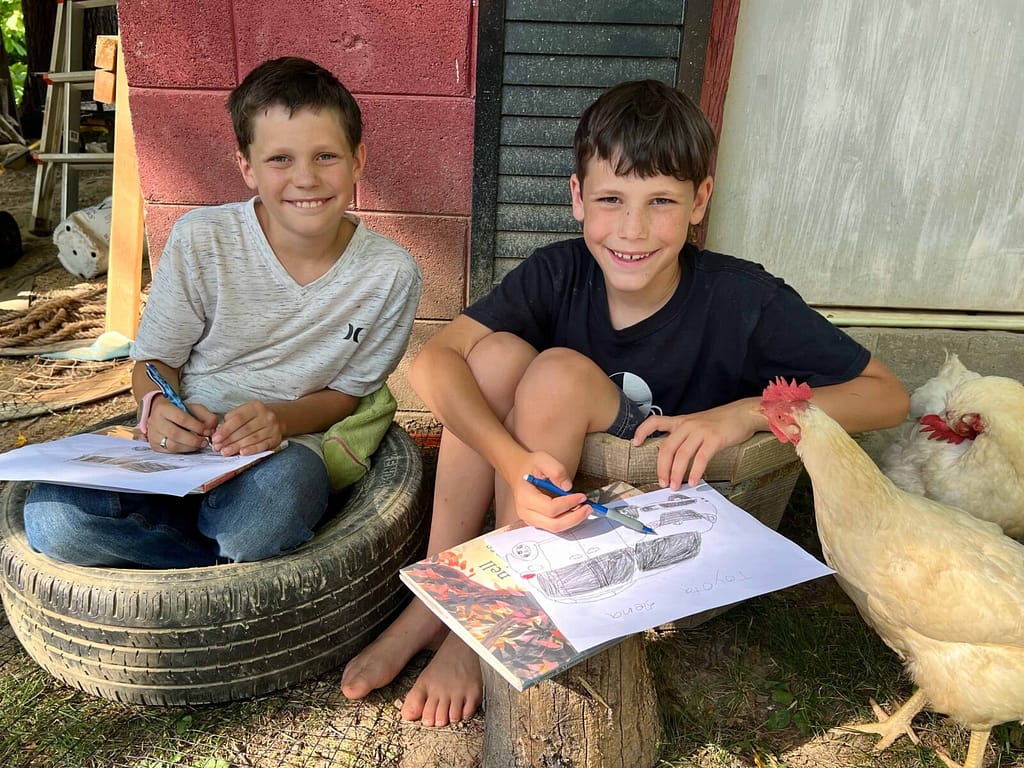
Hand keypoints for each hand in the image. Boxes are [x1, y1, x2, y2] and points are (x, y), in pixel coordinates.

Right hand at [149, 398, 216, 453]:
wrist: (163, 416)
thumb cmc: (181, 412)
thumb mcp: (195, 409)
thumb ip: (207, 416)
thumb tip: (211, 430)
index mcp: (164, 409)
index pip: (181, 418)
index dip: (196, 426)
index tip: (207, 431)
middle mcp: (155, 421)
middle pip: (175, 434)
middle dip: (193, 440)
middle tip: (205, 441)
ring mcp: (153, 435)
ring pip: (172, 445)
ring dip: (190, 447)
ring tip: (200, 444)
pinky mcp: (154, 445)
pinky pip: (170, 451)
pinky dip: (184, 450)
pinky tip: (191, 447)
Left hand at [212, 401, 282, 455]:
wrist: (280, 418)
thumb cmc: (256, 416)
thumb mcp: (246, 411)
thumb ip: (232, 419)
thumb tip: (219, 433)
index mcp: (256, 407)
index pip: (238, 418)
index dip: (226, 429)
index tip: (216, 438)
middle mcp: (266, 416)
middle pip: (245, 430)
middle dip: (229, 440)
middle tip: (217, 447)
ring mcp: (273, 428)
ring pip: (252, 438)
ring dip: (237, 446)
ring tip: (225, 452)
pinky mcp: (276, 438)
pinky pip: (263, 445)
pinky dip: (252, 450)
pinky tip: (242, 453)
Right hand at [508, 452, 590, 532]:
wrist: (519, 470)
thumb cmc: (530, 466)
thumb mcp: (542, 459)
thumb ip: (556, 471)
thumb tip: (567, 487)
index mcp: (525, 497)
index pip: (550, 508)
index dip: (569, 503)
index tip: (581, 496)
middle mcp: (526, 512)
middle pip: (554, 524)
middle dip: (574, 518)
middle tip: (588, 507)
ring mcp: (531, 519)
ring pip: (555, 528)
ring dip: (573, 520)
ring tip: (584, 509)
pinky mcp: (537, 521)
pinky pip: (554, 526)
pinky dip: (568, 520)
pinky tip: (576, 511)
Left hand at [632, 399, 763, 488]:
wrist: (742, 414)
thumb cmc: (720, 422)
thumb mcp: (697, 424)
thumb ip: (684, 436)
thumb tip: (672, 457)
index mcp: (681, 421)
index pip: (655, 421)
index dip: (643, 431)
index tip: (636, 443)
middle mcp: (687, 425)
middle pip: (667, 447)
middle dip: (662, 468)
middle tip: (662, 482)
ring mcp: (700, 431)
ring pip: (681, 455)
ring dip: (676, 474)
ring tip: (675, 486)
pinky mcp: (714, 439)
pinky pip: (700, 458)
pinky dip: (695, 472)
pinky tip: (693, 481)